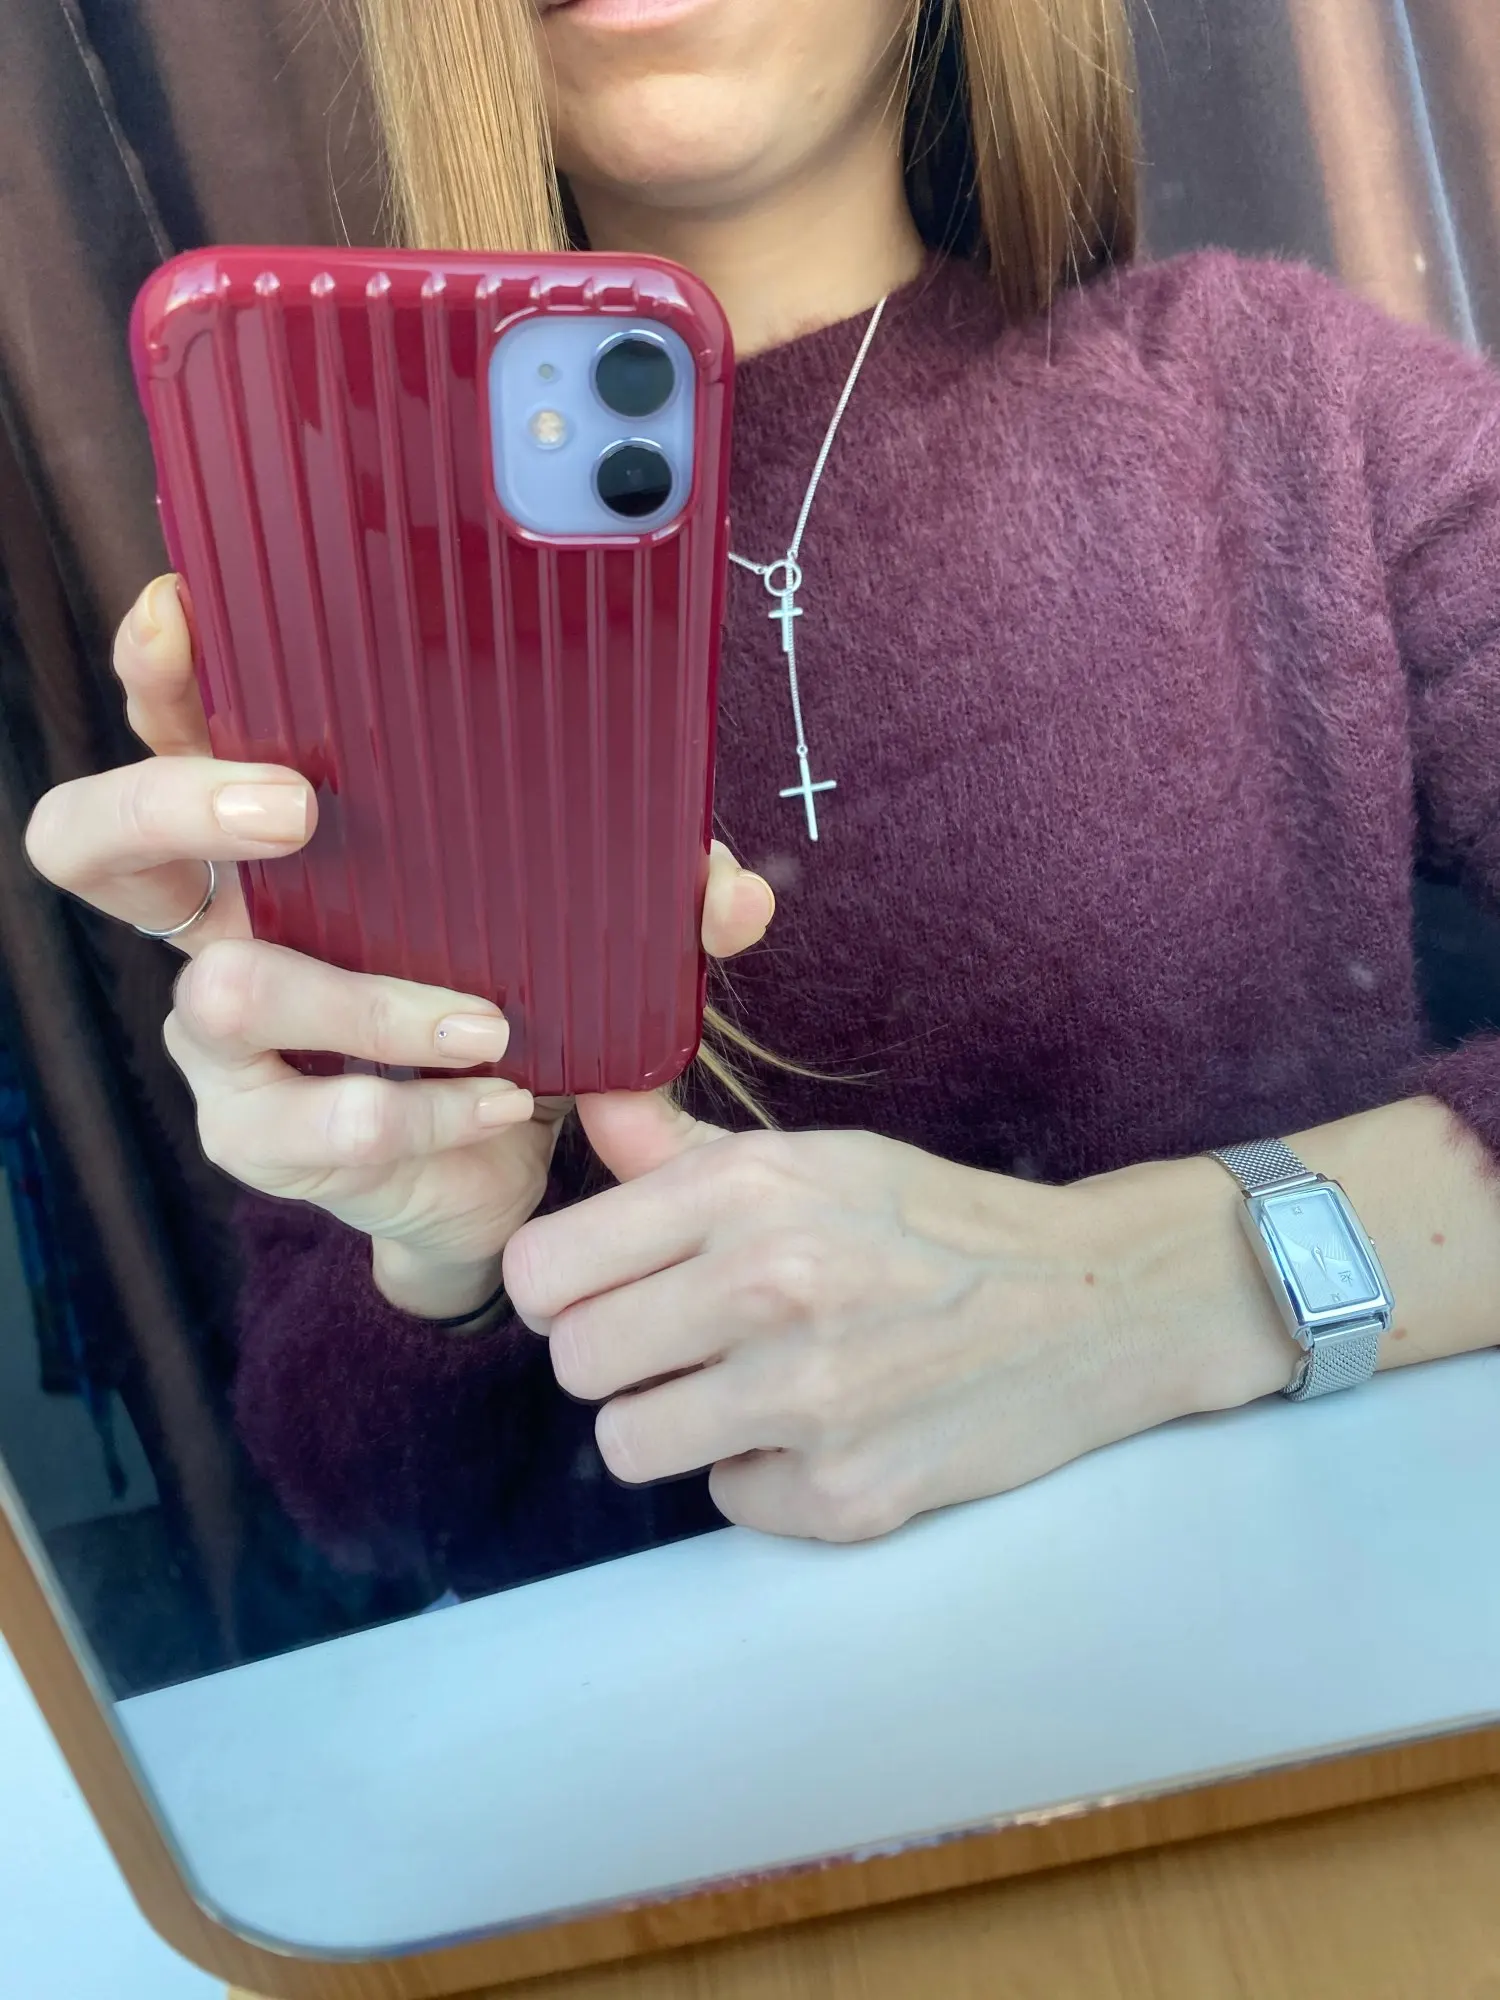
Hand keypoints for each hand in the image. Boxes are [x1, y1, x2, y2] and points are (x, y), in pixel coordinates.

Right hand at [24, 576, 775, 1319]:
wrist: (480, 1165)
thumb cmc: (501, 998)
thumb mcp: (566, 925)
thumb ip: (646, 894)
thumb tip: (732, 890)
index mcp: (271, 841)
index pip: (171, 729)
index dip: (158, 670)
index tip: (188, 612)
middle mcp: (219, 922)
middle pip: (91, 840)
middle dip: (174, 802)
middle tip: (294, 809)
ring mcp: (225, 1037)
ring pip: (225, 990)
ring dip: (369, 1002)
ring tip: (486, 1023)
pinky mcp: (261, 1134)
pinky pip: (313, 1122)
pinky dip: (421, 1112)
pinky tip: (499, 1103)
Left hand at [503, 1095, 1297, 1539]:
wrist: (1092, 1303)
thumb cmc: (938, 1223)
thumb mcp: (817, 1159)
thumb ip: (684, 1152)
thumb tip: (587, 1112)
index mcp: (747, 1188)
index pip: (542, 1272)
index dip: (560, 1289)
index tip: (599, 1294)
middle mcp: (767, 1285)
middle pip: (575, 1363)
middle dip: (616, 1358)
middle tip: (682, 1344)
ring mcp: (807, 1400)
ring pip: (627, 1445)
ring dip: (674, 1424)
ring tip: (748, 1389)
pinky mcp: (847, 1495)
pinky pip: (728, 1501)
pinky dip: (765, 1475)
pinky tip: (827, 1430)